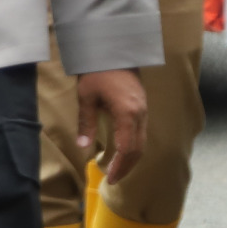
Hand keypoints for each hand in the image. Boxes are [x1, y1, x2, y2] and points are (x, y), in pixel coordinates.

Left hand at [74, 68, 149, 185]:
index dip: (120, 166)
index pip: (127, 148)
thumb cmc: (98, 71)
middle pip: (138, 148)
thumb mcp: (87, 96)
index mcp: (127, 113)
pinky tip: (122, 150)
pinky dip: (133, 146)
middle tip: (113, 179)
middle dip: (127, 167)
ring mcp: (143, 109)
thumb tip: (83, 147)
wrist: (113, 48)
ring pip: (142, 141)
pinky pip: (141, 132)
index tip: (111, 178)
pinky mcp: (142, 105)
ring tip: (117, 169)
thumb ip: (86, 123)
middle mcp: (140, 113)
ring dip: (131, 158)